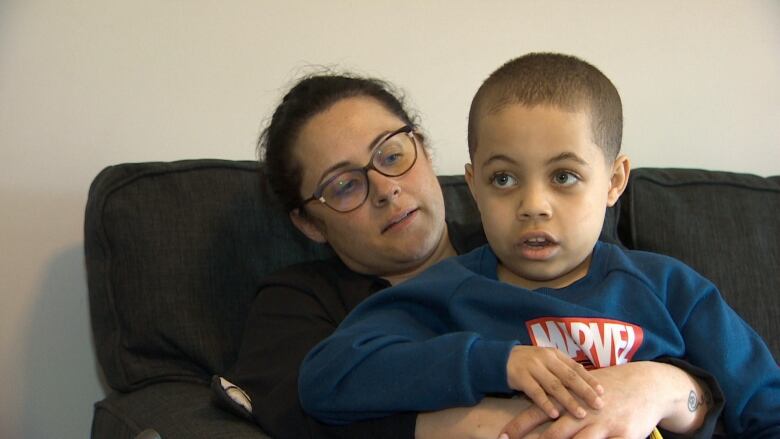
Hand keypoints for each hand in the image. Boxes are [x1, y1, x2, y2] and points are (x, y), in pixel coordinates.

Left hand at [499, 361, 707, 438]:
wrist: (647, 385)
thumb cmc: (609, 388)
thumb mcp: (581, 387)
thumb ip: (560, 397)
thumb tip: (537, 404)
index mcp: (569, 399)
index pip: (538, 412)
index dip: (519, 426)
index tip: (502, 436)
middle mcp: (583, 413)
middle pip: (554, 433)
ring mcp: (603, 426)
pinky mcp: (623, 436)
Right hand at [506, 346, 603, 418]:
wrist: (500, 358)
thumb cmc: (528, 362)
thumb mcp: (545, 359)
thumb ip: (561, 368)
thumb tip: (586, 381)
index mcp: (553, 354)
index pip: (575, 367)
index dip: (589, 379)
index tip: (602, 392)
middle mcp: (545, 358)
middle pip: (569, 377)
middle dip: (585, 391)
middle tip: (598, 404)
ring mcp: (532, 367)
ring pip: (554, 386)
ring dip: (569, 401)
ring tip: (580, 413)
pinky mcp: (520, 376)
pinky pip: (535, 392)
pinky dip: (546, 404)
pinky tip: (555, 414)